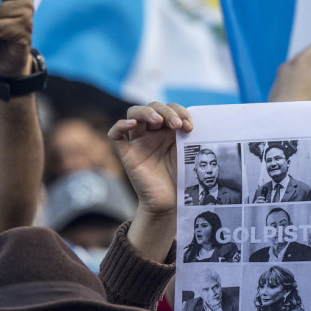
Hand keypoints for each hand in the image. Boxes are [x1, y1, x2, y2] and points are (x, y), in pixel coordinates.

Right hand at [108, 102, 191, 219]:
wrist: (170, 202)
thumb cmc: (181, 177)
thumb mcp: (188, 152)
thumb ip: (187, 134)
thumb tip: (195, 115)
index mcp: (167, 130)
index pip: (169, 108)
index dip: (179, 111)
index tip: (189, 126)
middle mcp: (151, 133)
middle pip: (152, 107)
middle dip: (167, 111)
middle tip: (177, 125)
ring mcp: (138, 142)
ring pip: (134, 113)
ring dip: (147, 112)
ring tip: (160, 121)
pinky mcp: (127, 154)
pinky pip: (115, 135)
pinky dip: (120, 125)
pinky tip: (132, 123)